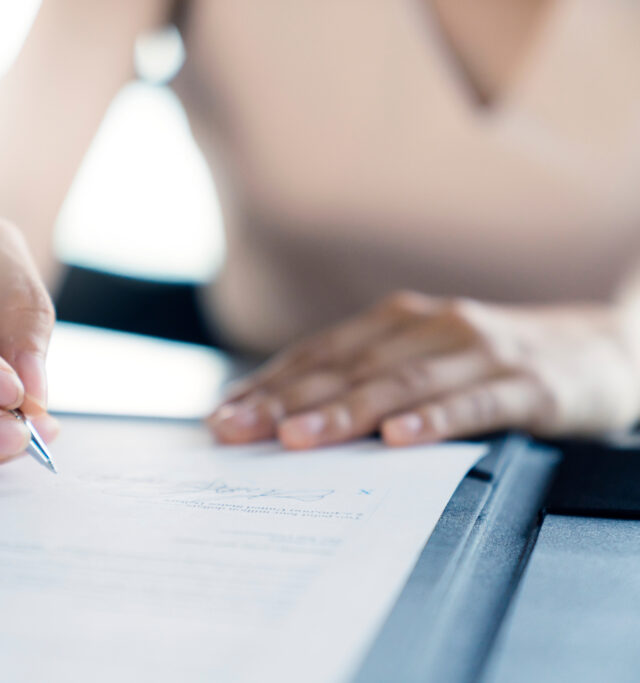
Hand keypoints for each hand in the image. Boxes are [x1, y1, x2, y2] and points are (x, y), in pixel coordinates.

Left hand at [208, 292, 639, 448]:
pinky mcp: (528, 383)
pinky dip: (434, 420)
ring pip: (400, 383)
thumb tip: (288, 422)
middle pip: (347, 367)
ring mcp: (479, 351)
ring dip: (344, 411)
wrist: (606, 348)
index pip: (319, 354)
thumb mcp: (426, 361)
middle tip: (236, 430)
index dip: (268, 384)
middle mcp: (430, 326)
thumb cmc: (494, 361)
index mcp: (398, 322)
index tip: (223, 415)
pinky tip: (399, 440)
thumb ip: (369, 382)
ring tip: (297, 438)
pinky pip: (474, 403)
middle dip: (284, 400)